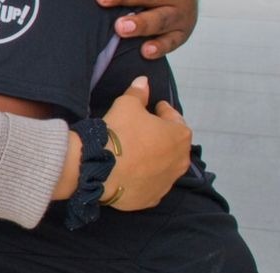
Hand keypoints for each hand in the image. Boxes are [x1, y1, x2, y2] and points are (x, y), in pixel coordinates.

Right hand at [98, 77, 190, 210]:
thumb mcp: (126, 104)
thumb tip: (144, 81)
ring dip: (155, 158)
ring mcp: (167, 183)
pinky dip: (145, 176)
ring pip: (164, 166)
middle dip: (163, 136)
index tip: (155, 108)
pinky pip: (152, 183)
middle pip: (173, 145)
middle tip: (145, 130)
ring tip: (137, 152)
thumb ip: (138, 93)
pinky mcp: (152, 198)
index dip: (164, 111)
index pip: (175, 119)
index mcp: (179, 136)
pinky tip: (132, 171)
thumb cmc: (119, 132)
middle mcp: (180, 161)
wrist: (100, 168)